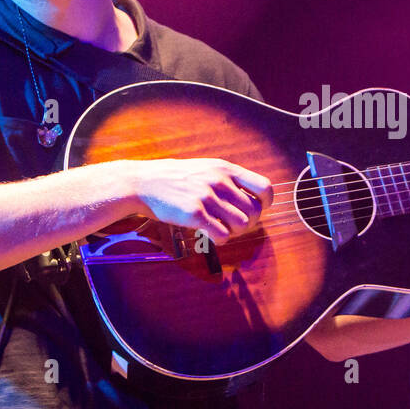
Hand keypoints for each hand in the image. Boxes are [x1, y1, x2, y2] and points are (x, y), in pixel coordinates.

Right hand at [128, 158, 272, 242]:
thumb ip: (228, 179)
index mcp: (225, 169)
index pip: (265, 187)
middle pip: (255, 212)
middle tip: (233, 224)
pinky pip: (223, 236)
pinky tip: (210, 235)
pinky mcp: (195, 214)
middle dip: (249, 223)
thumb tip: (253, 196)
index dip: (266, 203)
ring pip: (242, 225)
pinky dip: (221, 240)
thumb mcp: (206, 167)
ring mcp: (207, 197)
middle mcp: (220, 181)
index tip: (257, 209)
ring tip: (221, 229)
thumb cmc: (176, 178)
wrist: (143, 183)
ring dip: (235, 232)